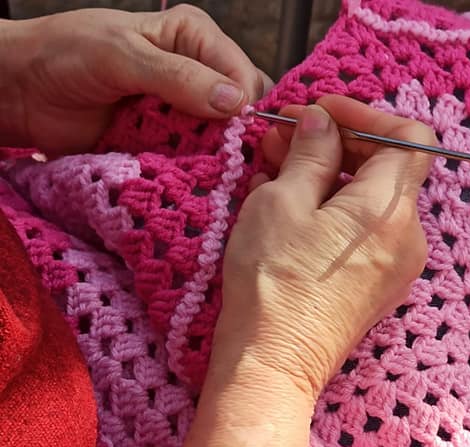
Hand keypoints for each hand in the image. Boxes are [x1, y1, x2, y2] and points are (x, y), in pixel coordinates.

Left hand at [0, 6, 271, 153]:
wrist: (25, 94)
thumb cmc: (65, 57)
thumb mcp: (121, 57)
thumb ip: (177, 77)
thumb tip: (234, 102)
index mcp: (193, 39)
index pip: (243, 76)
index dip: (247, 109)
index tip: (238, 138)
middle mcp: (197, 76)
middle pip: (241, 114)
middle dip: (237, 140)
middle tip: (228, 164)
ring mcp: (184, 115)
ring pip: (223, 144)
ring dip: (218, 163)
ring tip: (213, 180)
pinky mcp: (169, 147)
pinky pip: (197, 166)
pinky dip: (197, 177)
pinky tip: (195, 187)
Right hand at [215, 96, 434, 402]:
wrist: (273, 365)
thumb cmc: (273, 285)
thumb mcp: (282, 201)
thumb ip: (310, 152)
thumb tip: (321, 125)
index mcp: (391, 211)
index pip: (409, 136)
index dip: (365, 113)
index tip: (321, 111)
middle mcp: (408, 240)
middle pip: (390, 169)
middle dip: (340, 144)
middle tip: (286, 136)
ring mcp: (397, 269)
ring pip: (373, 202)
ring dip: (332, 177)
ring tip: (279, 169)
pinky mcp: (379, 289)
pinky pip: (366, 234)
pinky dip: (337, 212)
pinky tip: (293, 208)